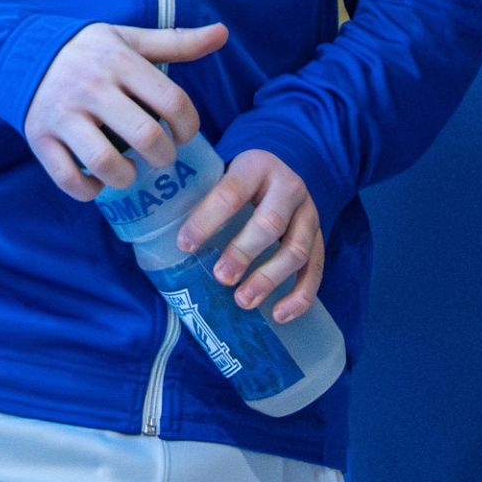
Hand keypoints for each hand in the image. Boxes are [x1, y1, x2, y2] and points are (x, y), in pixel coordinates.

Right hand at [22, 23, 224, 199]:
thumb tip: (222, 33)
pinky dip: (88, 191)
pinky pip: (67, 178)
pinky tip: (98, 184)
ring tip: (131, 173)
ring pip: (104, 162)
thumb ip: (177, 42)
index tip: (184, 135)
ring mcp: (63, 114)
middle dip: (164, 157)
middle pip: (144, 136)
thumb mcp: (130, 40)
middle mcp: (91, 88)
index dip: (189, 126)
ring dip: (126, 177)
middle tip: (162, 158)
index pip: (172, 101)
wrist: (24, 53)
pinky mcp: (40, 137)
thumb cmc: (89, 52)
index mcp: (119, 62)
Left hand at [175, 149, 324, 323]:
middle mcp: (289, 187)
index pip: (230, 193)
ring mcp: (309, 213)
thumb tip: (161, 241)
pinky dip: (300, 296)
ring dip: (269, 278)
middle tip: (220, 277)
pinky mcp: (320, 237)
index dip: (207, 220)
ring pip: (297, 249)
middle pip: (270, 223)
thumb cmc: (239, 180)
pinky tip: (279, 314)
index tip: (185, 245)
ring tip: (243, 300)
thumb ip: (200, 197)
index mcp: (256, 166)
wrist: (281, 168)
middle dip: (244, 253)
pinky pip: (316, 269)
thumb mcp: (222, 173)